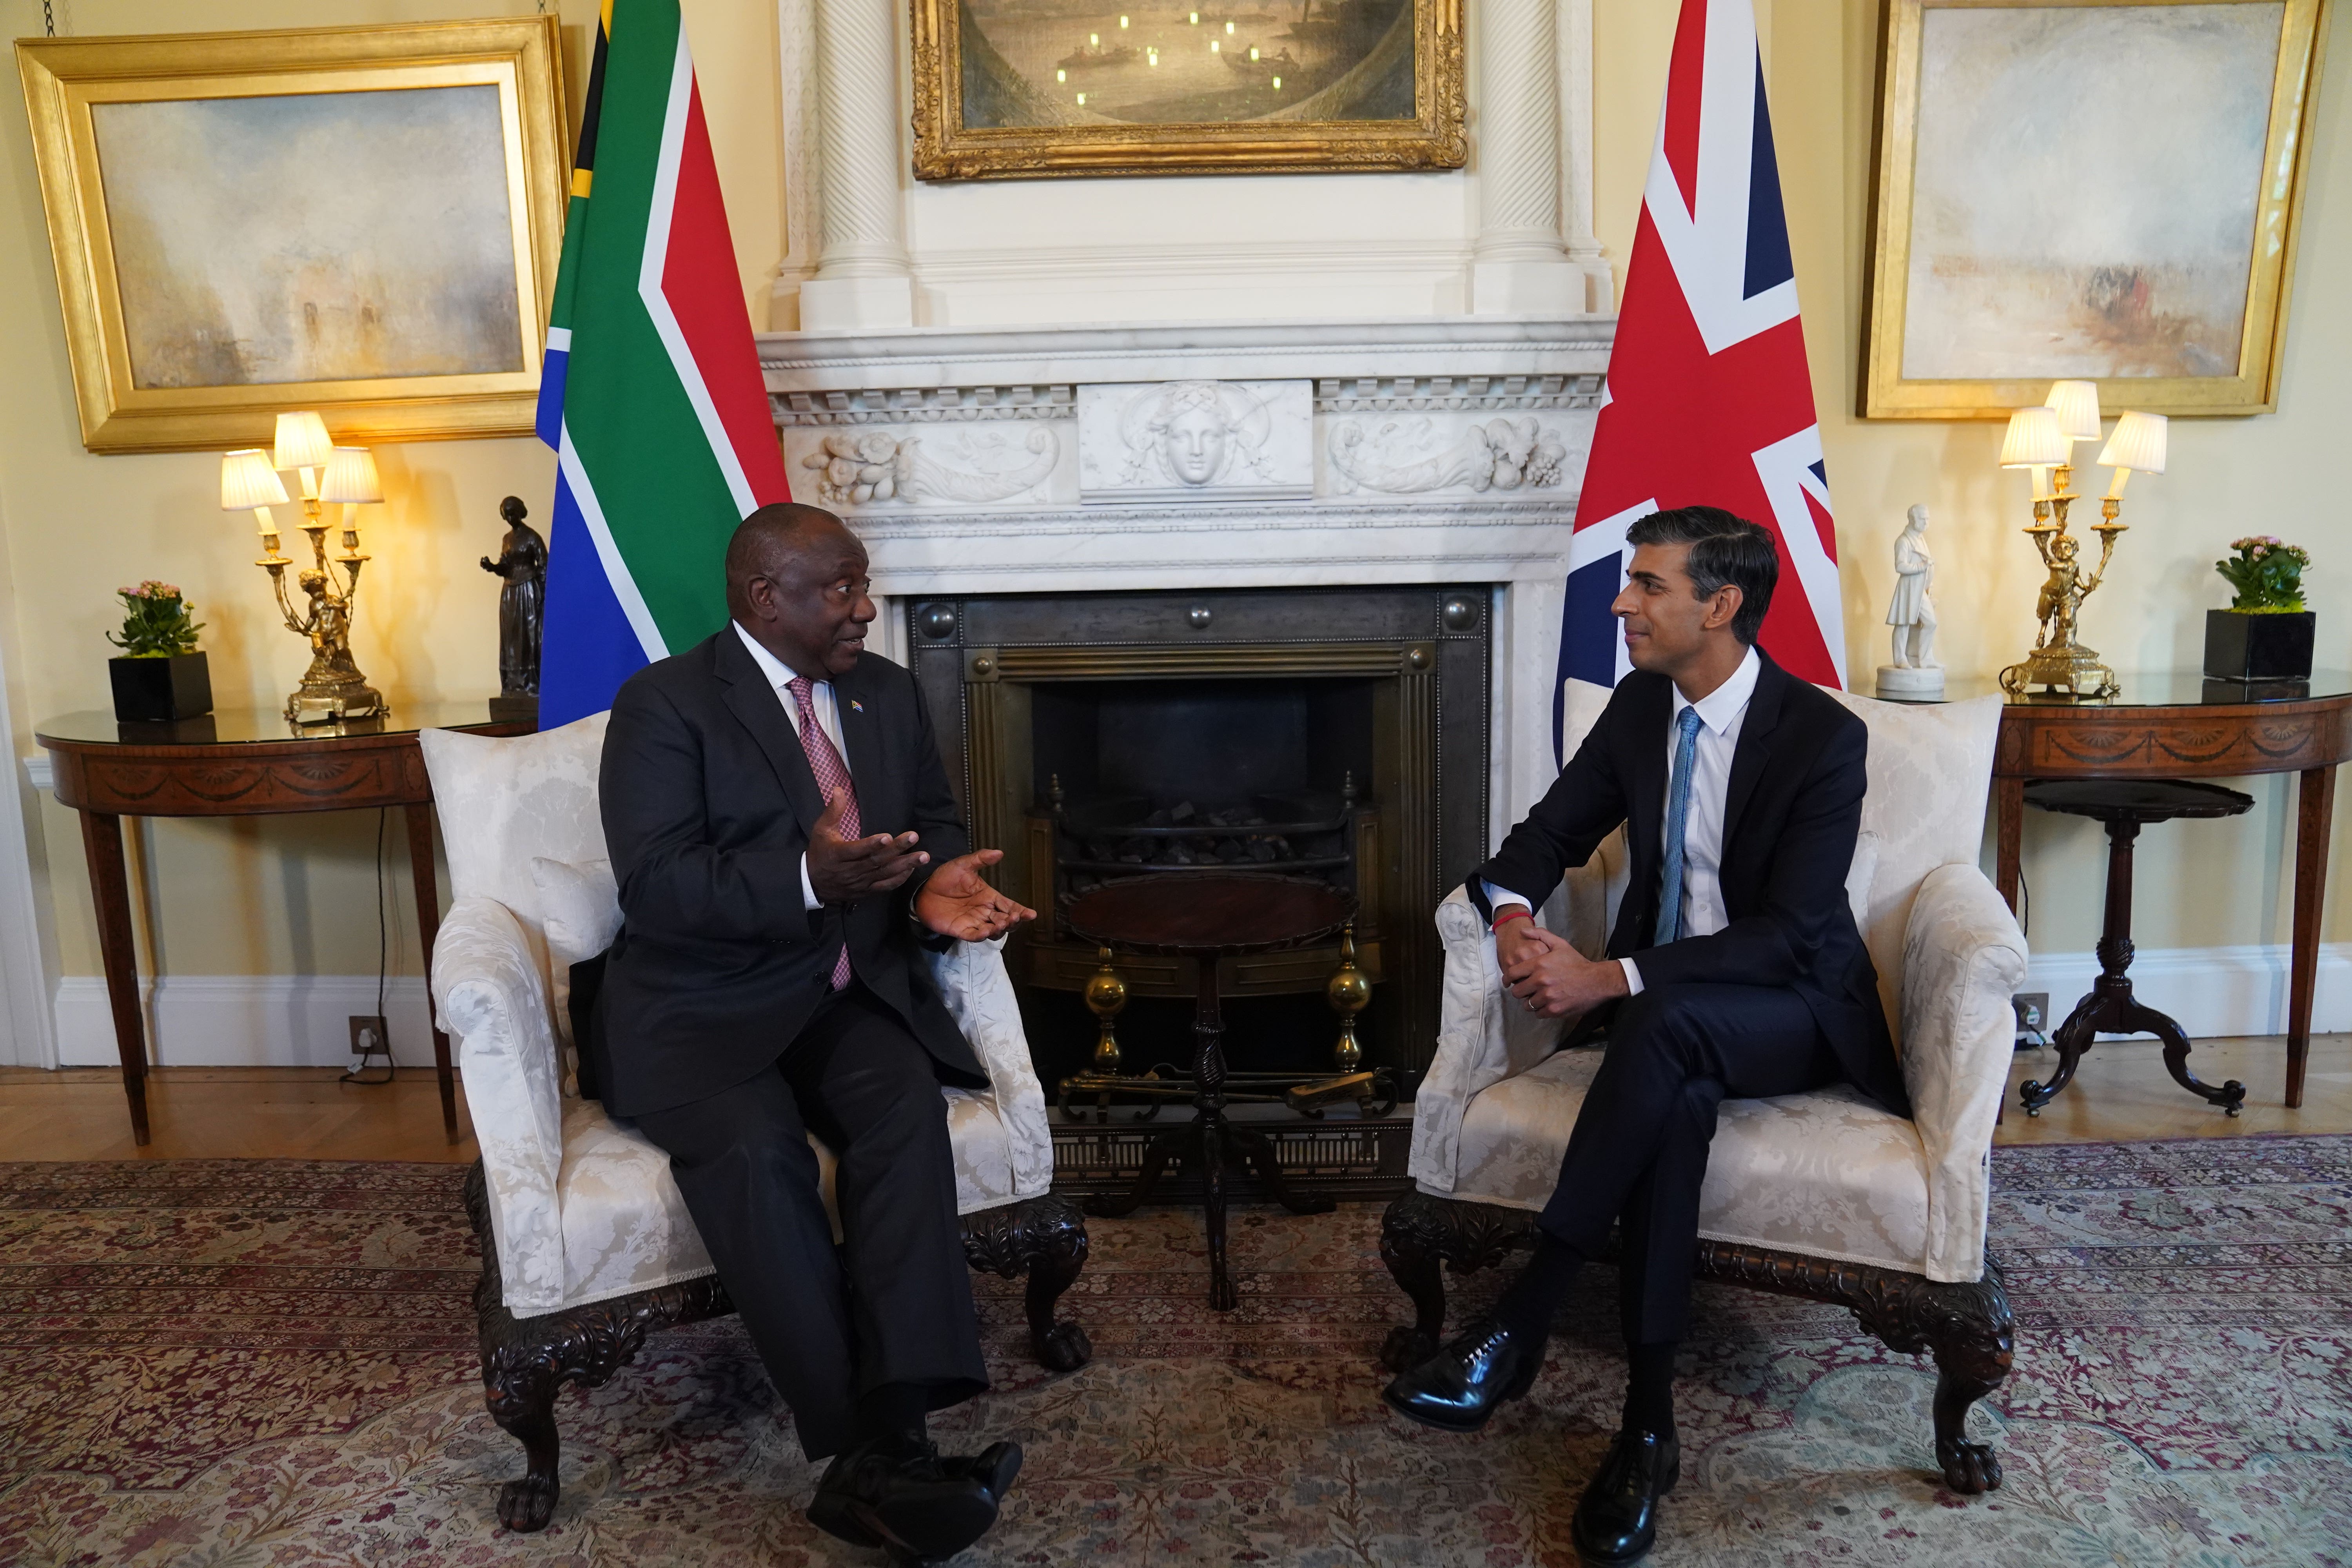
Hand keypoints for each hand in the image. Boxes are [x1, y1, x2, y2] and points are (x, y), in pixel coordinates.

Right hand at [806, 790, 929, 902]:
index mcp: (838, 855)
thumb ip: (833, 811)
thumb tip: (838, 789)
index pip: (856, 850)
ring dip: (905, 865)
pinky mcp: (866, 891)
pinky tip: (912, 868)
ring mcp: (860, 882)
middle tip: (914, 837)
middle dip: (896, 849)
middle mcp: (850, 871)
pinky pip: (885, 886)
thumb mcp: (821, 830)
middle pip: (876, 860)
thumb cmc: (819, 852)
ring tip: (923, 856)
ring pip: (884, 874)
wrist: (813, 884)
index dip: (871, 845)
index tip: (887, 837)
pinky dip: (899, 879)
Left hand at [914, 849, 1037, 940]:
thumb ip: (981, 859)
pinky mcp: (961, 930)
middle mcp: (984, 912)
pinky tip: (986, 930)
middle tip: (1014, 917)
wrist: (923, 890)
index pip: (1009, 905)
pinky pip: (974, 936)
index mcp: (989, 897)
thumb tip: (999, 852)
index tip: (1031, 914)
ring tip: (1002, 923)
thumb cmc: (945, 878)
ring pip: (993, 931)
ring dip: (1000, 929)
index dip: (1021, 911)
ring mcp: (974, 922)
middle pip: (1005, 921)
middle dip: (1013, 921)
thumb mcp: (963, 865)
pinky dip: (981, 935)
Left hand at [1497, 918, 1626, 1019]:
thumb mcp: (1560, 944)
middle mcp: (1540, 981)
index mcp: (1539, 964)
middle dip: (1520, 991)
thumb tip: (1522, 931)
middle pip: (1517, 992)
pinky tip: (1546, 1004)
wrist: (1597, 981)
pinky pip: (1538, 1013)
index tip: (1508, 982)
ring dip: (1530, 1002)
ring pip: (1527, 1004)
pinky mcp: (1554, 1010)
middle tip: (1526, 990)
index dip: (1507, 979)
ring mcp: (1547, 997)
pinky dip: (1540, 1010)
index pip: (1512, 974)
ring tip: (1537, 998)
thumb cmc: (1577, 963)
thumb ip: (1540, 935)